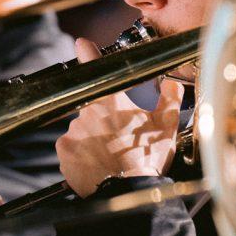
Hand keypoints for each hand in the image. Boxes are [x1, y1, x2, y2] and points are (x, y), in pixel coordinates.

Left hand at [55, 37, 183, 197]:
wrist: (131, 191)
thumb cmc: (149, 157)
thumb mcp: (166, 124)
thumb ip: (169, 97)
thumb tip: (171, 82)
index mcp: (112, 100)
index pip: (94, 65)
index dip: (87, 52)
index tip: (82, 44)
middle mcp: (88, 111)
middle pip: (92, 107)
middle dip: (103, 118)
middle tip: (119, 137)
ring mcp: (73, 131)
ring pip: (81, 128)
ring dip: (92, 137)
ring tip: (110, 154)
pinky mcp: (64, 151)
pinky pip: (71, 148)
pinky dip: (81, 154)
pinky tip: (96, 164)